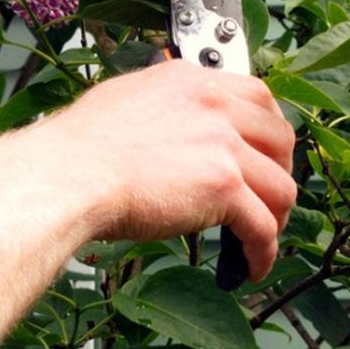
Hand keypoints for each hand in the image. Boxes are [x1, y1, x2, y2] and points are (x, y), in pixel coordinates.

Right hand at [52, 62, 295, 280]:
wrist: (68, 175)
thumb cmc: (80, 149)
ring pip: (280, 188)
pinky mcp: (223, 187)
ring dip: (275, 220)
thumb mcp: (126, 100)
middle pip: (281, 140)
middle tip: (267, 200)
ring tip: (258, 242)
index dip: (269, 133)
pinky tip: (250, 267)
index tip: (266, 155)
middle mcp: (215, 106)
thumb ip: (163, 106)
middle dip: (280, 174)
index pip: (258, 97)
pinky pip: (262, 227)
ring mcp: (223, 145)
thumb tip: (169, 122)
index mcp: (192, 81)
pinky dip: (263, 253)